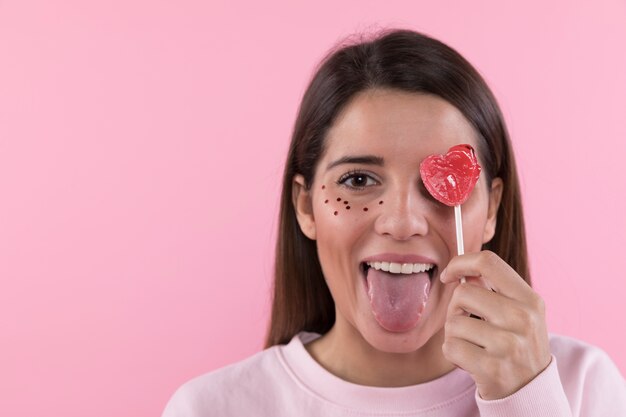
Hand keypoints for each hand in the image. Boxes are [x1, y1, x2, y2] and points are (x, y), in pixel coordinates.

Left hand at [440, 250, 551, 399]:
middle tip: (466, 323)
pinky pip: (450, 347)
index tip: (449, 275)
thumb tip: (460, 271)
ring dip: (454, 335)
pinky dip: (453, 354)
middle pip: (463, 293)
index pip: (488, 262)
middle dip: (455, 308)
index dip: (460, 263)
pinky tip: (470, 361)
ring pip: (453, 323)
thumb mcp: (519, 314)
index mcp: (530, 299)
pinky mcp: (492, 368)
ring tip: (473, 345)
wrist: (531, 392)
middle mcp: (523, 319)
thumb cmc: (516, 345)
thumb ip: (494, 290)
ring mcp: (508, 345)